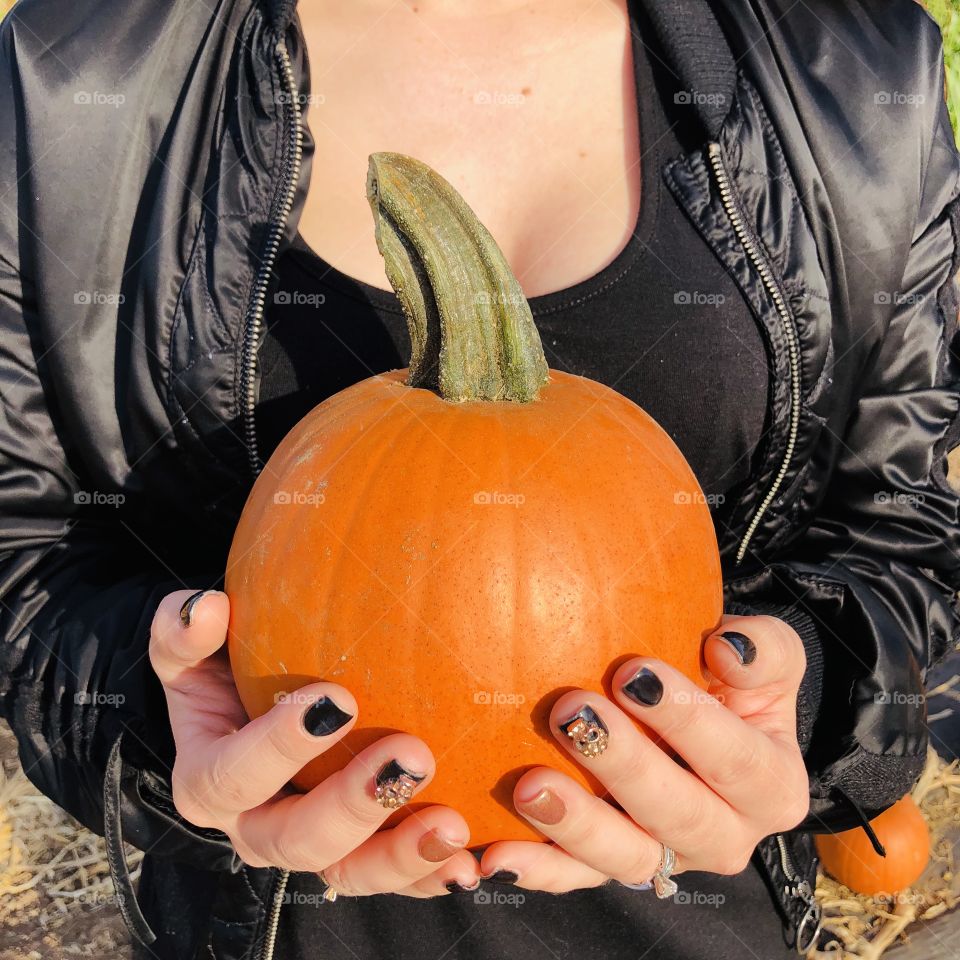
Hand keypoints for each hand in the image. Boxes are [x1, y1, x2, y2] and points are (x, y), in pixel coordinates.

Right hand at [149, 589, 479, 896]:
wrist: (255, 711)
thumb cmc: (230, 674)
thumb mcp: (195, 654)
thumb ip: (184, 634)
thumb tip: (201, 607)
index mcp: (211, 782)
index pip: (233, 775)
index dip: (280, 745)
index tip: (338, 699)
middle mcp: (256, 827)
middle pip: (296, 839)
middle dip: (355, 803)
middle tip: (412, 757)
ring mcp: (309, 849)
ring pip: (349, 873)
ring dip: (402, 855)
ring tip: (452, 825)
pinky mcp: (356, 856)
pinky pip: (392, 880)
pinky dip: (429, 874)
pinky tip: (470, 859)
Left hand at [477, 615, 808, 890]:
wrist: (704, 714)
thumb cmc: (732, 677)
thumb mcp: (769, 654)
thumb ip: (764, 649)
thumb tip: (725, 650)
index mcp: (771, 787)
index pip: (735, 759)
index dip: (685, 719)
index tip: (633, 672)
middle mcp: (725, 834)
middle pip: (678, 815)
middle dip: (622, 765)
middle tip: (572, 714)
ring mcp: (667, 856)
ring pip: (626, 857)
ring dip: (576, 825)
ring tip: (530, 785)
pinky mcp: (615, 865)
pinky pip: (577, 877)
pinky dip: (539, 869)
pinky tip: (498, 854)